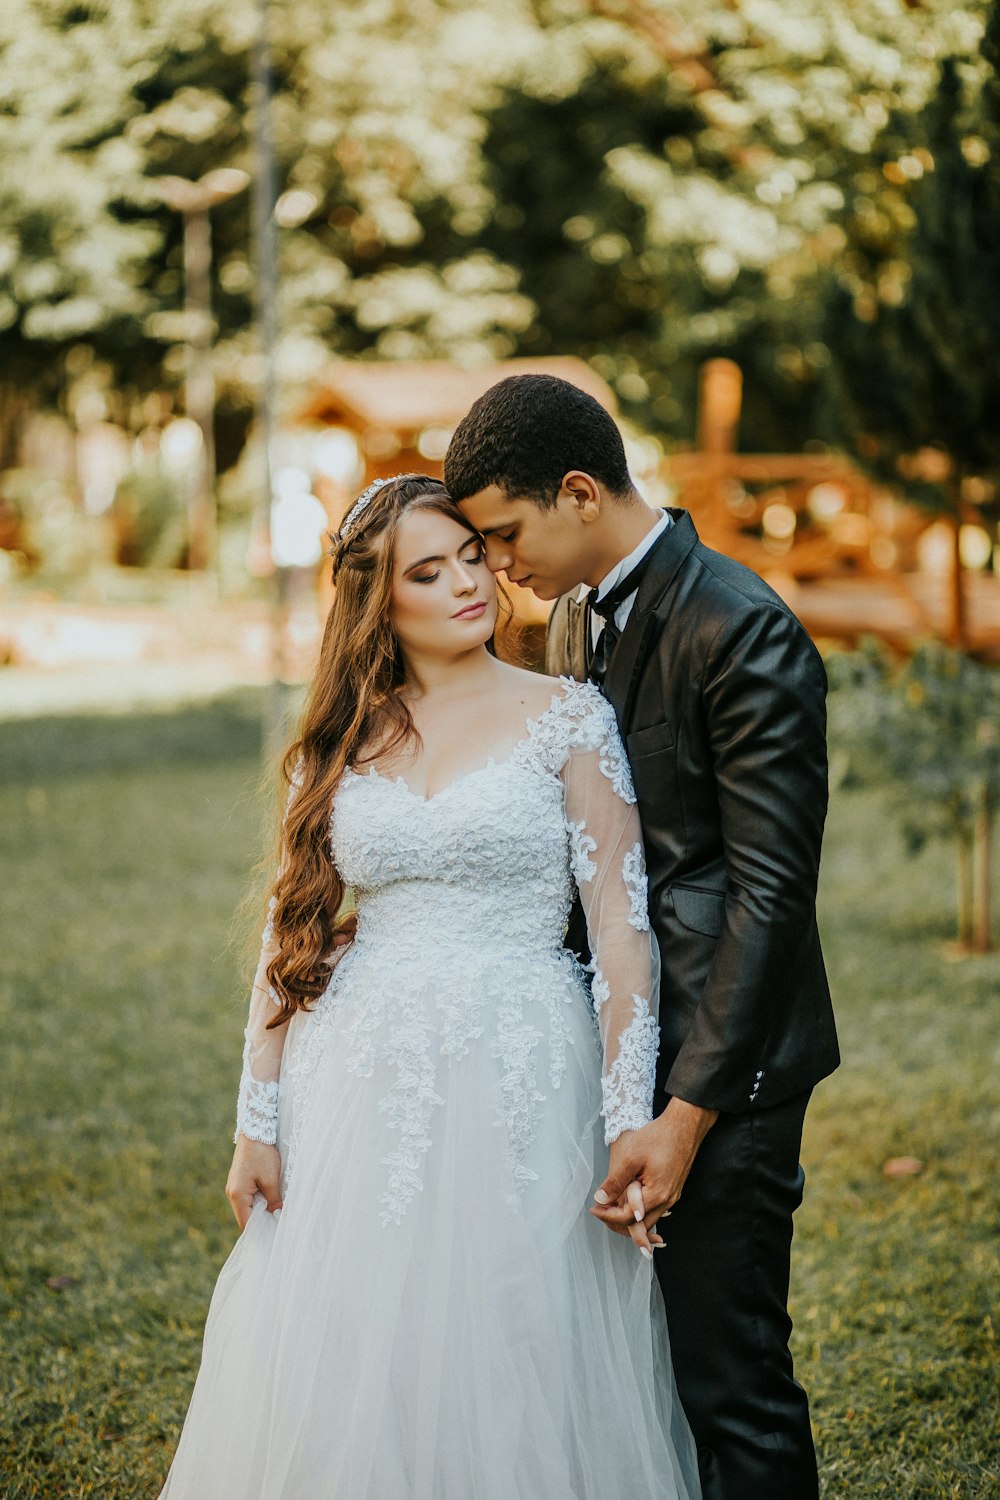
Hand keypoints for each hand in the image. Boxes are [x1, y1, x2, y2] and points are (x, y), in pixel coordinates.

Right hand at [226, 1136, 282, 1229]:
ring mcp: (234, 1187)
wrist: (255, 1131)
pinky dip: (258, 1202)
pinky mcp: (239, 1181)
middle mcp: (232, 1193)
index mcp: (237, 1195)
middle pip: (245, 1217)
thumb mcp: (271, 1180)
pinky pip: (247, 1198)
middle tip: (278, 1226)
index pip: (246, 1223)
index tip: (273, 1235)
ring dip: (260, 1211)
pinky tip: (270, 1201)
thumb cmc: (262, 1155)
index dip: (259, 1231)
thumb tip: (277, 1216)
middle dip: (260, 1222)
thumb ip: (274, 1201)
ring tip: (276, 1215)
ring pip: (247, 1207)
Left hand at [598, 1133, 667, 1258]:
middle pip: (640, 1225)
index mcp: (657, 1195)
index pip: (628, 1218)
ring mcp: (673, 1195)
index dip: (608, 1215)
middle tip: (601, 1211)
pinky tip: (630, 1199)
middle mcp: (667, 1200)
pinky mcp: (674, 1188)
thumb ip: (615, 1181)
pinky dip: (641, 1208)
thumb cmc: (659, 1137)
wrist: (685, 1125)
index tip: (593, 1209)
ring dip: (630, 1216)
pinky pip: (656, 1207)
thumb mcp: (631, 1158)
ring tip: (612, 1206)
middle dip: (618, 1221)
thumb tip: (600, 1199)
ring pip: (649, 1217)